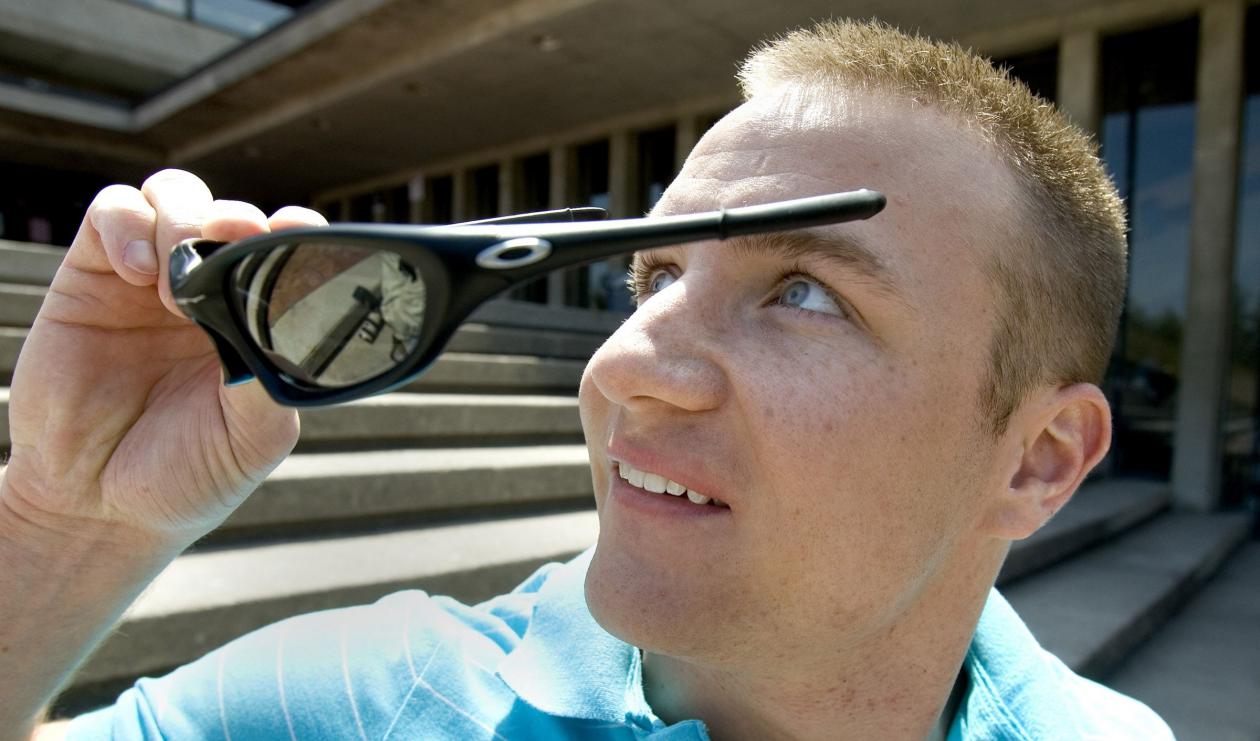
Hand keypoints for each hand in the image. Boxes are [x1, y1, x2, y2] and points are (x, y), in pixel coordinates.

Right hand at [2, 170, 322, 545]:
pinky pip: (112, 211)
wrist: (98, 507)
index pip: (286, 253)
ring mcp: (150, 279)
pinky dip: (128, 224)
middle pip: (232, 213)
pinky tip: (135, 271)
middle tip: (237, 242)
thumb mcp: (251, 435)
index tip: (301, 233)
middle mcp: (211, 292)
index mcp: (259, 321)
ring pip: (176, 197)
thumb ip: (271, 376)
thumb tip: (291, 324)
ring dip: (184, 223)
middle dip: (239, 219)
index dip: (297, 232)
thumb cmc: (188, 472)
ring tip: (174, 287)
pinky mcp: (92, 276)